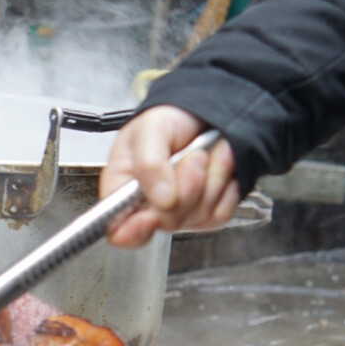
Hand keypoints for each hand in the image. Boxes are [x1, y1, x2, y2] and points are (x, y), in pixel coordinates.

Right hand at [100, 105, 239, 248]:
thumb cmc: (169, 119)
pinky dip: (226, 186)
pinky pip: (220, 214)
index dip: (134, 229)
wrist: (202, 115)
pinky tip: (217, 165)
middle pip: (168, 221)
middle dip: (188, 184)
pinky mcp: (207, 213)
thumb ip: (149, 162)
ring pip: (199, 216)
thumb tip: (162, 199)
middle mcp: (149, 206)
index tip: (151, 214)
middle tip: (193, 155)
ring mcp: (180, 212)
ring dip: (211, 178)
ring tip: (206, 152)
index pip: (118, 230)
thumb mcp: (150, 129)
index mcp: (123, 189)